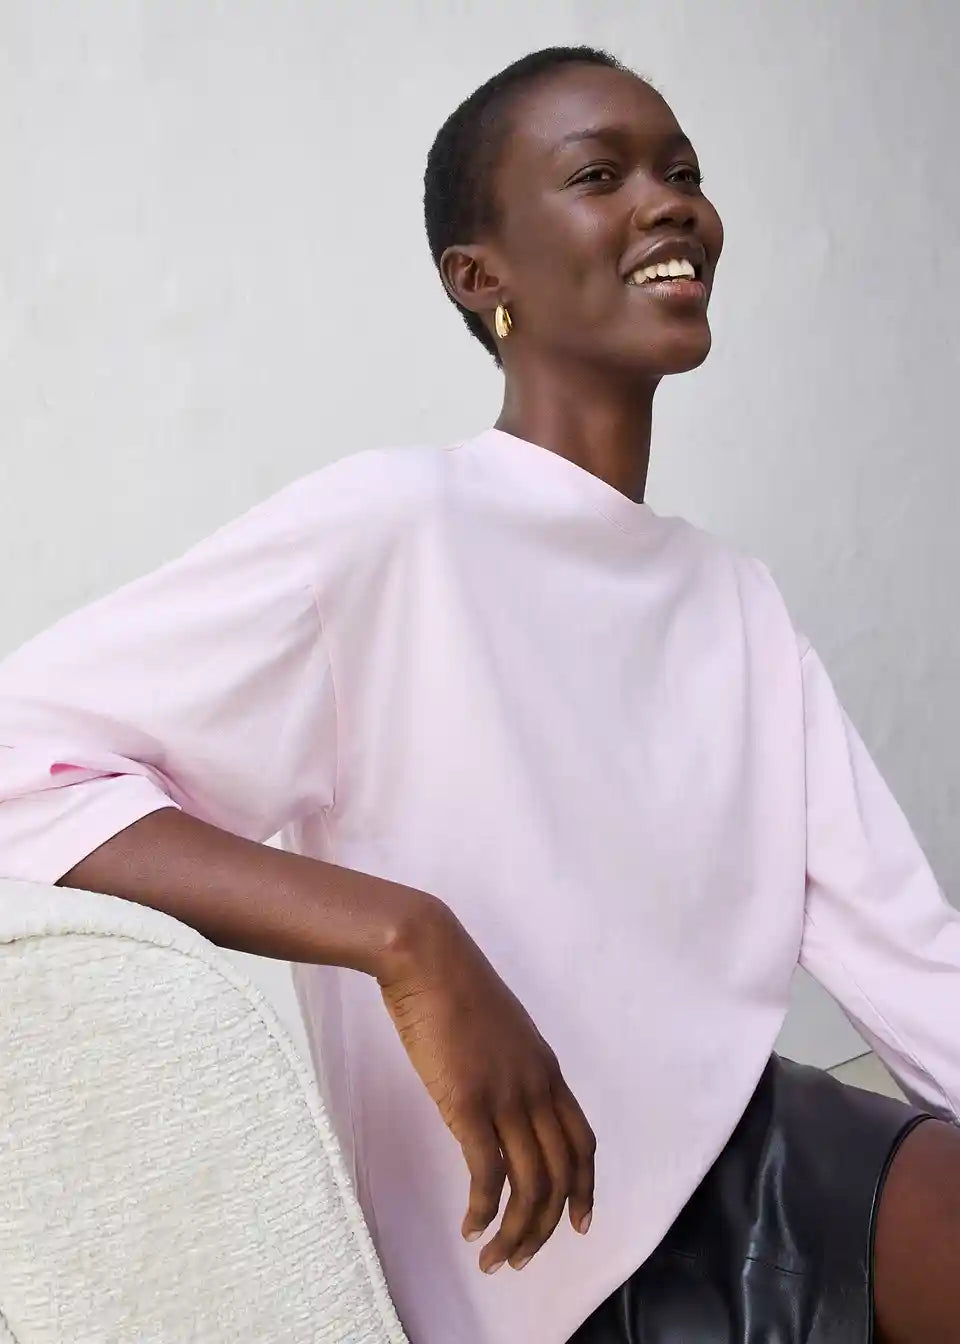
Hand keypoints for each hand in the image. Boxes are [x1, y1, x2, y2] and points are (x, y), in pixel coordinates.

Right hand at [377, 898, 594, 1273]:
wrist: (427, 955)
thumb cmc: (452, 983)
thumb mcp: (497, 1028)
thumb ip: (507, 1064)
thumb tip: (496, 1094)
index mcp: (546, 1068)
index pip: (582, 1142)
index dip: (585, 1188)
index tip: (579, 1223)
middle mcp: (535, 1087)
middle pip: (561, 1173)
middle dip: (547, 1226)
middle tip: (521, 1258)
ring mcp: (505, 1095)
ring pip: (530, 1184)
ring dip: (516, 1232)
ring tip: (493, 1258)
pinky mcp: (468, 1101)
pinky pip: (487, 1174)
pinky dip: (484, 1211)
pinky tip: (469, 1227)